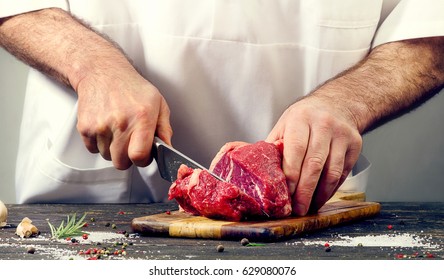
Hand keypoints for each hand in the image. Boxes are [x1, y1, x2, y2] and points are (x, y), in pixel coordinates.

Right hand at [76, 66, 171, 169]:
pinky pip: (93, 150)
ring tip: (118, 130)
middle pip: (121, 162)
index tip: (144, 155)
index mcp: (141, 118)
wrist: (102, 73)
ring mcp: (100, 126)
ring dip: (113, 150)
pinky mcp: (85, 128)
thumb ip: (165, 129)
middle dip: (128, 157)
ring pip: (107, 157)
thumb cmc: (131, 87)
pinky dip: (100, 144)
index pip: (139, 156)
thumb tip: (168, 149)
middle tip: (131, 143)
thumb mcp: (158, 103)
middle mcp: (120, 123)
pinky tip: (106, 128)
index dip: (143, 160)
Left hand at [266, 95, 361, 215]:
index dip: (291, 174)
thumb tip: (258, 172)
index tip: (285, 194)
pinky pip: (343, 173)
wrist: (337, 104)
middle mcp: (323, 125)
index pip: (296, 149)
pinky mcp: (355, 144)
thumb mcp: (285, 124)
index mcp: (300, 119)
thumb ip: (275, 146)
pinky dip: (332, 189)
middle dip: (305, 191)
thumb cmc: (305, 118)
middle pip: (314, 164)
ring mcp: (341, 134)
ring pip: (332, 171)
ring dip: (320, 194)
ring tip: (309, 207)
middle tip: (298, 209)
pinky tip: (321, 197)